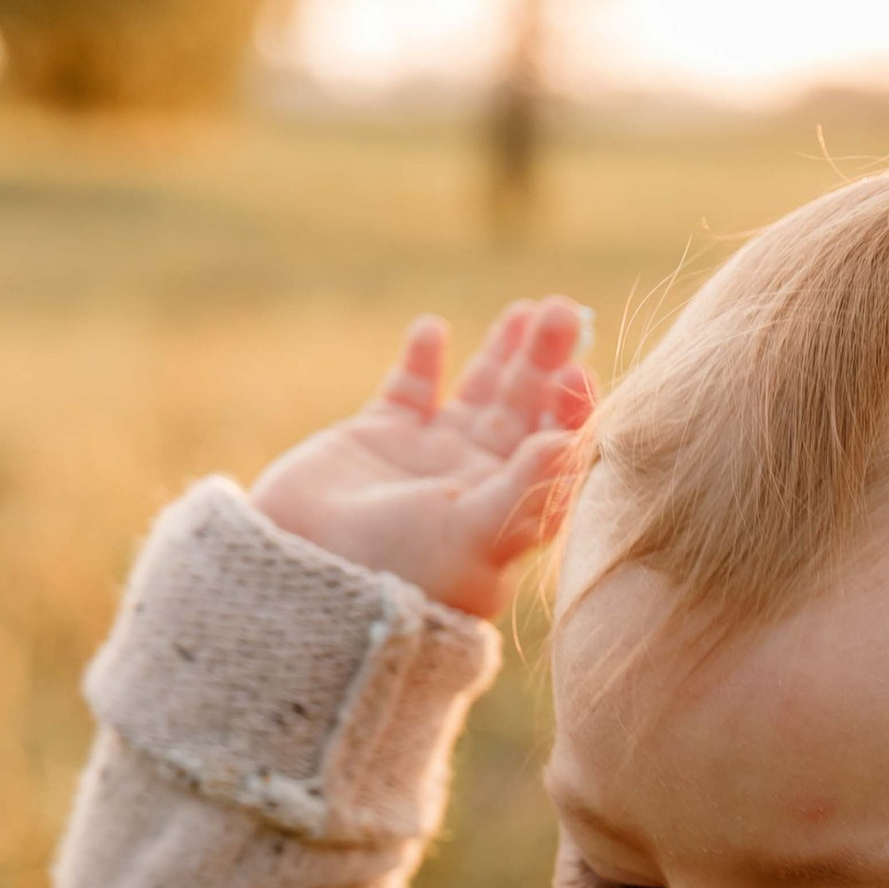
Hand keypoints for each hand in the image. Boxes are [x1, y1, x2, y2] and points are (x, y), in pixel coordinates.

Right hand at [248, 297, 593, 620]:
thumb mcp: (472, 537)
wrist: (309, 578)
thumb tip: (571, 443)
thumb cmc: (401, 574)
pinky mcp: (377, 439)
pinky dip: (421, 359)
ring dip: (501, 352)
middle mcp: (473, 483)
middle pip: (521, 411)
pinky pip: (408, 389)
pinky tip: (434, 328)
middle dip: (542, 363)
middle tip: (565, 311)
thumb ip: (524, 490)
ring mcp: (427, 459)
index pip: (553, 453)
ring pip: (476, 393)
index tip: (579, 372)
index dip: (571, 413)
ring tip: (526, 309)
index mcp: (507, 512)